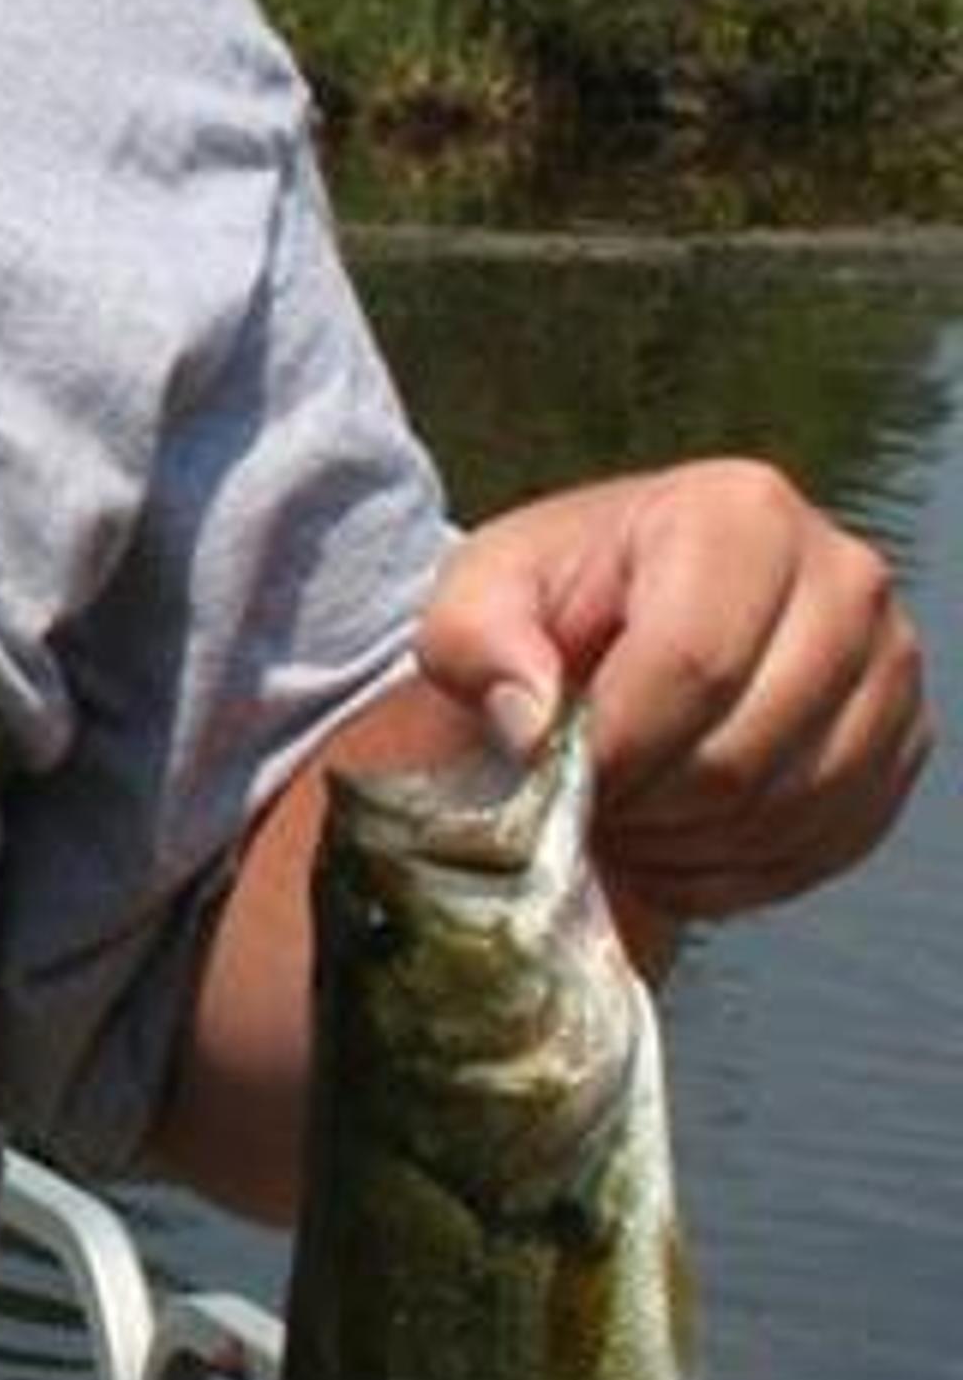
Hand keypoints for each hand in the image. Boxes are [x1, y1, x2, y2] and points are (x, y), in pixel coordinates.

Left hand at [415, 455, 928, 929]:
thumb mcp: (475, 604)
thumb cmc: (548, 614)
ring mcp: (889, 662)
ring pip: (790, 809)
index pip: (691, 665)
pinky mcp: (904, 739)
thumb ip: (476, 645)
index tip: (561, 771)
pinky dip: (741, 868)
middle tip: (587, 802)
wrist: (624, 638)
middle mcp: (844, 576)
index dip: (615, 748)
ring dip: (687, 843)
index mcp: (741, 511)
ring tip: (626, 816)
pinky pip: (830, 843)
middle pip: (742, 751)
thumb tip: (535, 721)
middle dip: (645, 804)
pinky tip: (679, 838)